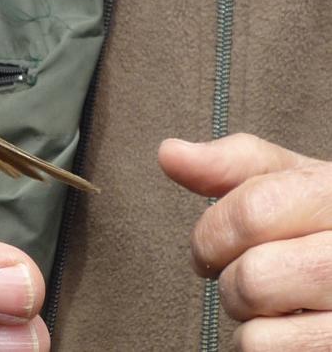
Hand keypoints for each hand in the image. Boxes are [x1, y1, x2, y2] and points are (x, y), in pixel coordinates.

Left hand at [159, 133, 331, 350]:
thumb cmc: (330, 226)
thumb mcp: (297, 182)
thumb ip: (234, 165)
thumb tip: (170, 153)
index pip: (253, 212)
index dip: (212, 233)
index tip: (214, 242)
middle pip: (252, 273)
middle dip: (228, 275)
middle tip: (248, 270)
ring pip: (259, 313)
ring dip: (245, 310)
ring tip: (274, 298)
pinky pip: (267, 349)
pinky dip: (262, 342)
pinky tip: (292, 325)